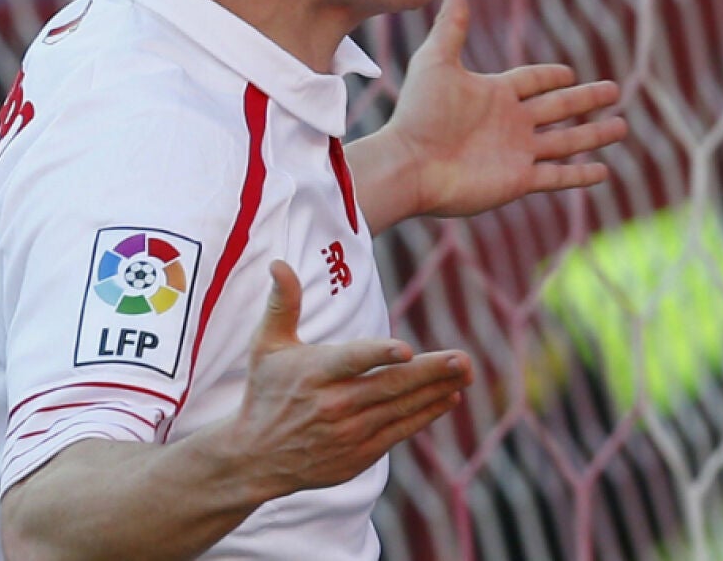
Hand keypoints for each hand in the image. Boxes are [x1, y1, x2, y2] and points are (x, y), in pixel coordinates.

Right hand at [216, 261, 469, 496]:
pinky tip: (449, 398)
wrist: (257, 459)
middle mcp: (334, 404)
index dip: (379, 354)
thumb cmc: (265, 393)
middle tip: (463, 358)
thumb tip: (279, 263)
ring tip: (465, 372)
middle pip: (388, 385)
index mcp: (313, 374)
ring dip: (436, 390)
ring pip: (400, 407)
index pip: (351, 360)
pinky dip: (426, 414)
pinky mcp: (361, 453)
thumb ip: (282, 304)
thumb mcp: (266, 346)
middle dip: (430, 372)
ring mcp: (350, 432)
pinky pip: (400, 430)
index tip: (407, 348)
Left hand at [381, 0, 628, 218]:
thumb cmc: (419, 113)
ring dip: (594, 134)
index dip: (550, 77)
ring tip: (621, 127)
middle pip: (558, 108)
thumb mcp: (436, 61)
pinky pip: (558, 177)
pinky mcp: (518, 180)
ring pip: (566, 142)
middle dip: (586, 99)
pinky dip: (581, 175)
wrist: (409, 164)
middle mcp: (510, 123)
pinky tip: (604, 172)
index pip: (532, 81)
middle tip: (615, 90)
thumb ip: (450, 24)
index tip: (569, 73)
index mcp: (494, 94)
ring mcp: (516, 153)